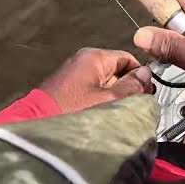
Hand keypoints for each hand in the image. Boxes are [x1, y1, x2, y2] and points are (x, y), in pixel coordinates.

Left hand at [39, 48, 153, 113]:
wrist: (36, 126)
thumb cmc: (70, 112)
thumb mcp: (108, 100)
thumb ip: (131, 87)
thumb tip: (145, 75)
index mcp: (93, 58)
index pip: (127, 58)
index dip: (140, 75)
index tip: (148, 92)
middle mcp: (81, 62)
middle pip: (116, 71)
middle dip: (126, 89)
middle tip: (133, 108)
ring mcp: (72, 76)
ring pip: (103, 84)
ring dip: (112, 99)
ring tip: (115, 115)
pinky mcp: (65, 91)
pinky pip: (89, 93)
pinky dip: (98, 103)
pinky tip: (100, 117)